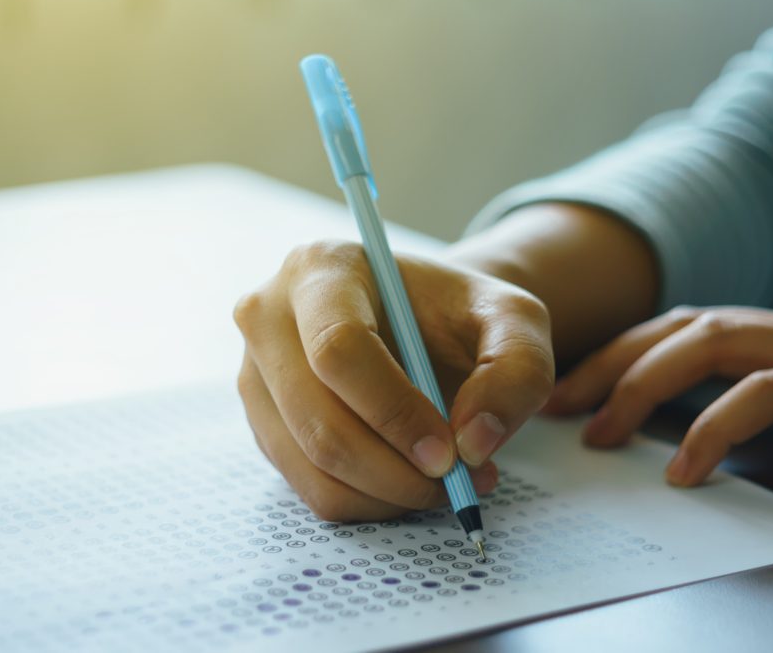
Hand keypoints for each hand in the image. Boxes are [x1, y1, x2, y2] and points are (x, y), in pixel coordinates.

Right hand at [234, 240, 553, 520]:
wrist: (425, 326)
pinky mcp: (265, 424)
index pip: (338, 349)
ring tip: (450, 480)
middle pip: (317, 420)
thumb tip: (475, 442)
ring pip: (312, 466)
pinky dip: (372, 503)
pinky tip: (413, 481)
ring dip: (389, 494)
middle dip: (396, 470)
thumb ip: (516, 369)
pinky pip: (310, 489)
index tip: (450, 453)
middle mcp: (269, 318)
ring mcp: (256, 376)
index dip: (393, 412)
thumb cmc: (461, 315)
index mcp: (322, 269)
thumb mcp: (513, 320)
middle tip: (460, 480)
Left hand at [543, 306, 772, 484]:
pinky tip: (686, 467)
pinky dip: (718, 426)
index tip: (569, 392)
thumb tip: (700, 434)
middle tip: (557, 408)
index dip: (620, 352)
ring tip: (602, 436)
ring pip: (712, 342)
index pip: (683, 328)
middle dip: (609, 363)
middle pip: (680, 325)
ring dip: (644, 385)